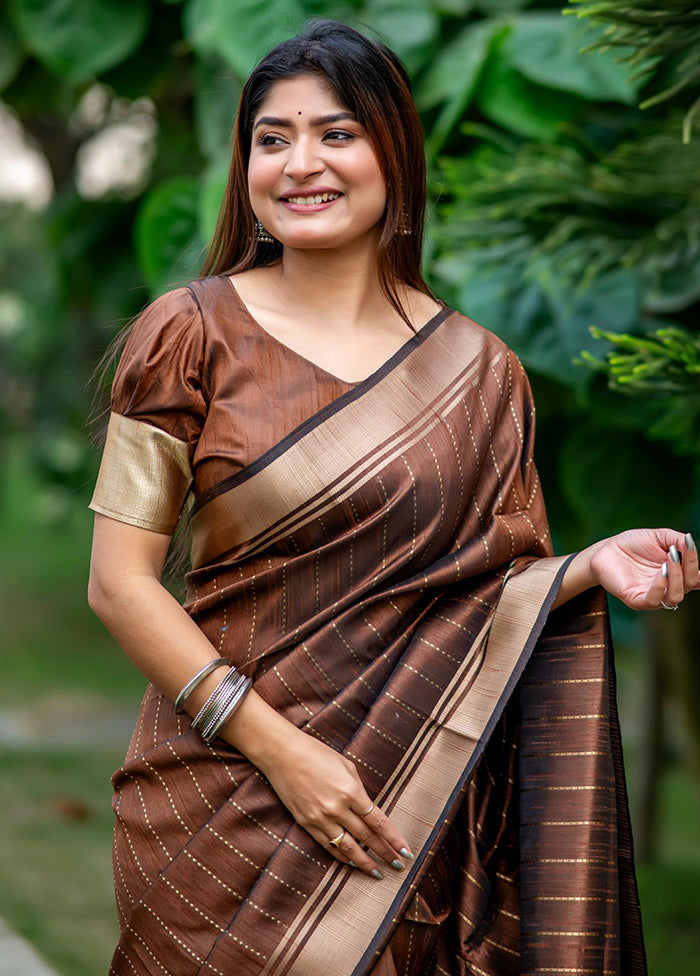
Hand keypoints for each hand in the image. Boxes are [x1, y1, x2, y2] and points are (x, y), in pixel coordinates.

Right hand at [260, 727, 411, 878]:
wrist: (283, 755)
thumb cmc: (317, 753)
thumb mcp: (346, 765)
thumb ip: (358, 789)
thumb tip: (368, 808)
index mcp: (351, 791)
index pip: (378, 822)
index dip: (394, 839)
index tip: (406, 852)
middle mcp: (337, 808)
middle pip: (367, 837)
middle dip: (385, 853)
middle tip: (399, 867)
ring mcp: (320, 818)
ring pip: (348, 848)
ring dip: (364, 863)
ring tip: (378, 874)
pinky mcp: (306, 823)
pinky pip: (328, 845)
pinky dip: (341, 856)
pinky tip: (351, 863)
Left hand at [588, 529, 698, 610]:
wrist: (606, 549)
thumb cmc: (633, 543)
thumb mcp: (659, 536)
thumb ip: (677, 540)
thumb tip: (690, 543)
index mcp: (676, 574)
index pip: (695, 578)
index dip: (697, 568)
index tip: (691, 549)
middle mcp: (667, 587)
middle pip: (688, 585)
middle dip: (688, 567)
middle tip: (676, 550)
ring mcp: (652, 596)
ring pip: (675, 597)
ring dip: (676, 577)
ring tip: (668, 559)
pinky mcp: (636, 600)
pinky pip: (654, 600)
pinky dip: (660, 586)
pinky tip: (660, 571)